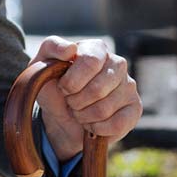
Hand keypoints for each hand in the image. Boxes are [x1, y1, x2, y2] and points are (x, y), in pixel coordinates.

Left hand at [31, 37, 140, 161]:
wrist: (60, 114)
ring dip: (84, 116)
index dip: (72, 81)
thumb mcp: (42, 64)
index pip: (90, 62)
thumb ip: (52, 47)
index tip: (62, 87)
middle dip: (76, 101)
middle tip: (70, 102)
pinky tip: (92, 123)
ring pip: (104, 109)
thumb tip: (71, 49)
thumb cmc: (53, 86)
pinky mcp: (135, 108)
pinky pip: (117, 124)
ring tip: (80, 111)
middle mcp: (117, 63)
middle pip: (98, 89)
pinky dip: (97, 129)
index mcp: (96, 48)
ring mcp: (129, 86)